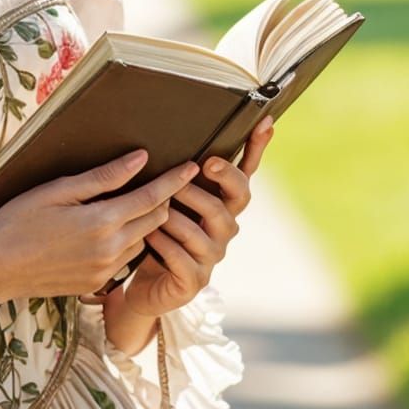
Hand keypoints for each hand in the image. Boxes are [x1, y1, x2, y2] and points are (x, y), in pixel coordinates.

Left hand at [90, 114, 274, 320]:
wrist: (144, 286)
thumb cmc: (157, 235)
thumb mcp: (167, 201)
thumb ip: (176, 177)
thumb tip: (171, 137)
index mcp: (221, 205)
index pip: (245, 174)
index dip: (257, 149)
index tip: (264, 122)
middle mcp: (224, 228)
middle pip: (237, 198)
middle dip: (223, 178)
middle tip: (202, 164)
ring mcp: (212, 255)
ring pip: (202, 229)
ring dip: (179, 214)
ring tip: (159, 204)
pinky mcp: (194, 280)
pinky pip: (181, 257)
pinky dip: (163, 244)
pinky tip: (149, 236)